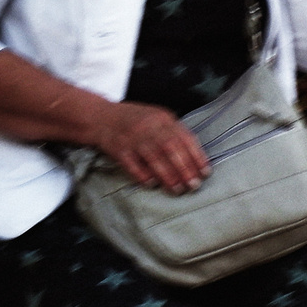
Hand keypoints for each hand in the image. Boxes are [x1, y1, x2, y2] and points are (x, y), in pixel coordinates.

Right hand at [89, 100, 210, 193]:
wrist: (101, 117)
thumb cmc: (134, 121)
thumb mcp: (157, 119)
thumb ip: (174, 133)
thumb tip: (196, 158)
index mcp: (162, 118)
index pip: (184, 137)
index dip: (196, 156)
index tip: (205, 172)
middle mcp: (149, 126)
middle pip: (171, 148)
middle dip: (185, 169)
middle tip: (194, 185)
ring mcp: (132, 138)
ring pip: (154, 157)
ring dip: (168, 175)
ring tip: (177, 189)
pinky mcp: (119, 149)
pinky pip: (133, 164)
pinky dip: (143, 175)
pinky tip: (152, 184)